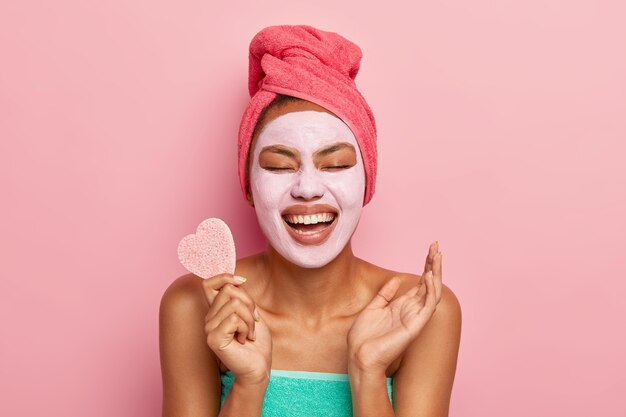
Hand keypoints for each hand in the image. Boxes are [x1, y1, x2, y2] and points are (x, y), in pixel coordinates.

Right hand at [202, 273, 271, 384]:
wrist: (259, 366)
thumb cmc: (257, 341)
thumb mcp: (251, 312)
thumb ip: (241, 296)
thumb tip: (236, 279)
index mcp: (216, 310)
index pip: (208, 283)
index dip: (224, 276)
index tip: (241, 280)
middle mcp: (209, 318)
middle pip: (229, 289)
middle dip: (249, 303)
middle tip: (253, 321)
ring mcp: (209, 328)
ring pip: (235, 303)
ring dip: (250, 319)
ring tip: (249, 333)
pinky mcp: (213, 338)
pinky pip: (234, 319)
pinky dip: (246, 328)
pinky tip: (244, 340)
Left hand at [347, 241, 442, 373]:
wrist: (359, 355)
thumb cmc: (363, 337)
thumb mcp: (373, 308)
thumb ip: (386, 295)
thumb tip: (396, 281)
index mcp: (402, 305)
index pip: (420, 282)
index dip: (426, 265)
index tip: (430, 249)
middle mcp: (412, 310)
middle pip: (428, 283)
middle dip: (433, 264)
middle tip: (436, 245)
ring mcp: (415, 317)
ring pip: (432, 292)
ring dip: (435, 273)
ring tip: (436, 255)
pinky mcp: (415, 325)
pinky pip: (428, 306)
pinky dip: (430, 291)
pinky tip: (428, 276)